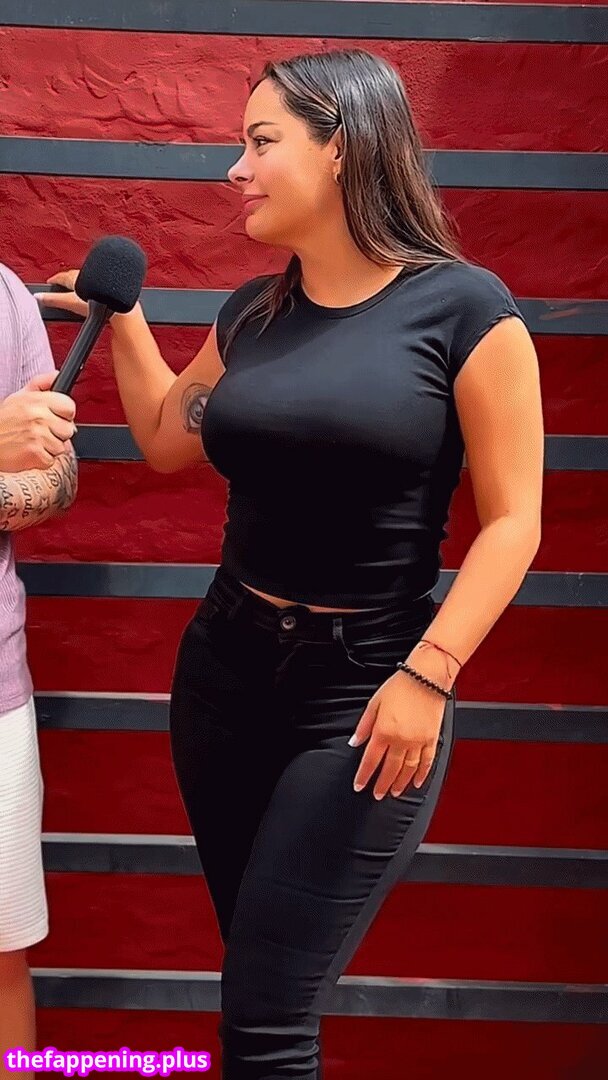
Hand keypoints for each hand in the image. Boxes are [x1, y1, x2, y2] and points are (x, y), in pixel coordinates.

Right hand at [0, 373, 76, 471]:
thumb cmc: (4, 422)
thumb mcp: (19, 396)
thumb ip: (41, 383)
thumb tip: (57, 375)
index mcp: (37, 400)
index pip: (69, 407)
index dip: (64, 415)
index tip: (54, 418)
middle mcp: (38, 416)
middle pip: (68, 430)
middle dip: (57, 434)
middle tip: (39, 432)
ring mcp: (37, 435)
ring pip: (61, 447)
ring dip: (48, 448)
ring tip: (32, 442)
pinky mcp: (35, 453)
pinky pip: (50, 460)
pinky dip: (41, 460)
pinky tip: (29, 452)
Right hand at [34, 269, 142, 324]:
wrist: (122, 309)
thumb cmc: (100, 304)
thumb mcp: (71, 303)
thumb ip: (54, 300)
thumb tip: (40, 298)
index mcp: (78, 275)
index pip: (63, 276)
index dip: (55, 279)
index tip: (51, 281)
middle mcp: (90, 273)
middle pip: (75, 275)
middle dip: (68, 279)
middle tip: (61, 284)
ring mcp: (102, 279)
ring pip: (88, 278)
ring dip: (82, 282)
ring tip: (77, 288)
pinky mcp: (113, 286)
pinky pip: (100, 283)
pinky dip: (95, 286)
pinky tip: (96, 293)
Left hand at [348, 659, 449, 798]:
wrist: (426, 676)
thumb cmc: (400, 686)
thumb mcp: (374, 703)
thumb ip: (363, 726)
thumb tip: (355, 742)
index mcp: (384, 731)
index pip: (370, 761)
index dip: (364, 776)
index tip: (359, 785)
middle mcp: (401, 740)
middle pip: (389, 770)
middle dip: (381, 785)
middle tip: (377, 794)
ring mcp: (418, 741)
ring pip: (408, 770)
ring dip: (400, 783)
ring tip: (394, 792)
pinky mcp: (432, 739)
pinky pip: (427, 762)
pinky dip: (422, 775)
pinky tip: (417, 782)